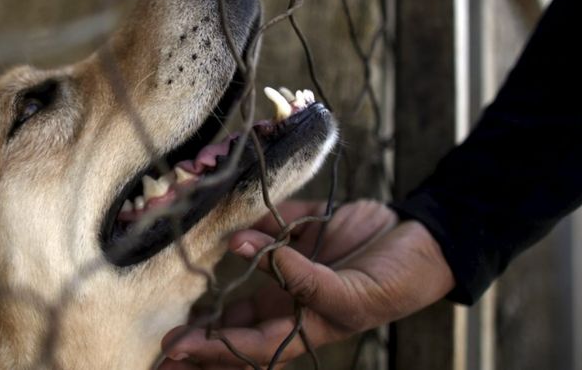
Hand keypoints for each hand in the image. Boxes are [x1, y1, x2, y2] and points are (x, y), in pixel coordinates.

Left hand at [159, 200, 454, 368]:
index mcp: (303, 326)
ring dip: (209, 299)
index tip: (175, 346)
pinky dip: (243, 232)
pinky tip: (224, 232)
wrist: (421, 241)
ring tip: (173, 302)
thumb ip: (302, 278)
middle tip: (161, 342)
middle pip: (233, 328)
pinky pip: (260, 234)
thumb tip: (248, 248)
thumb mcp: (353, 294)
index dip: (211, 349)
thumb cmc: (395, 281)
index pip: (246, 346)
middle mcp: (287, 302)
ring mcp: (287, 270)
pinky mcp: (293, 236)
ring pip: (238, 290)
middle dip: (198, 340)